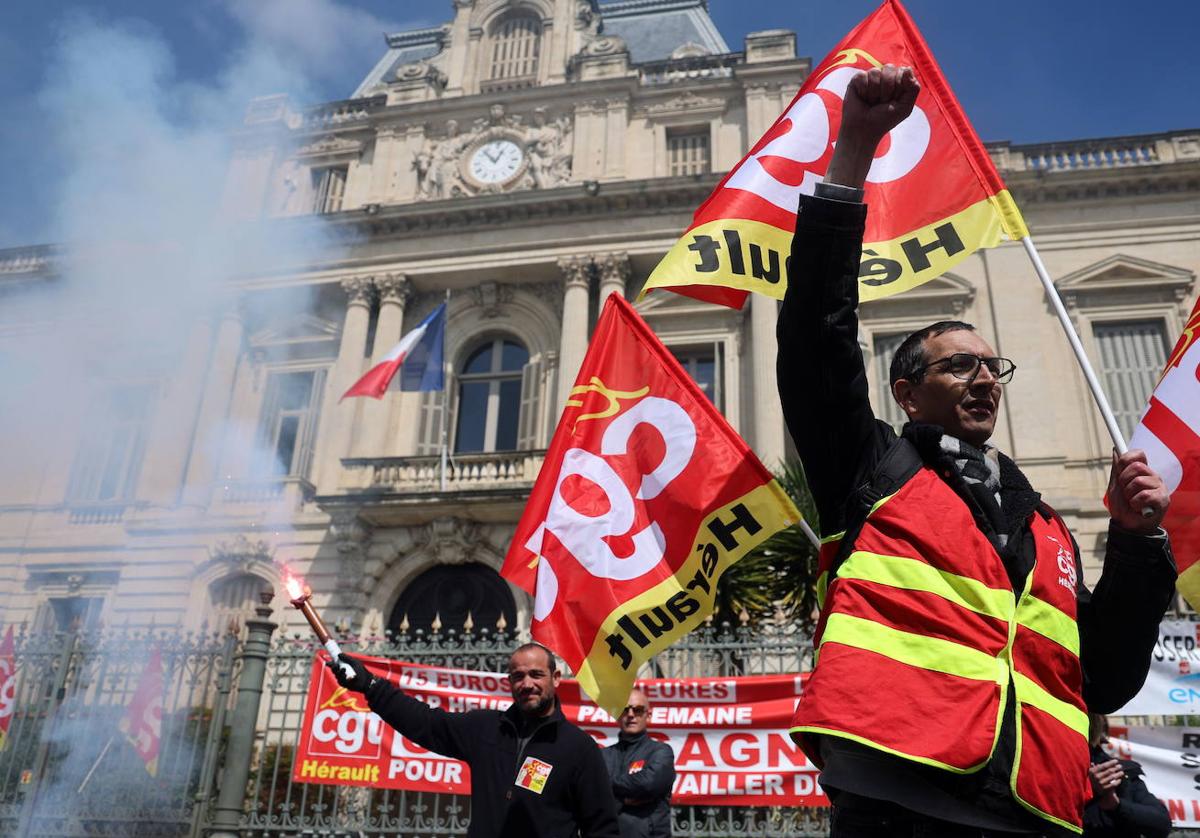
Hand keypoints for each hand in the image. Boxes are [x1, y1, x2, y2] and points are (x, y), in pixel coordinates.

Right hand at [326, 652, 375, 693]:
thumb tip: (338, 654)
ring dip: (339, 672)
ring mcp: (342, 679)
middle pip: (334, 670)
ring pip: (336, 675)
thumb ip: (347, 658)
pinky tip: (346, 676)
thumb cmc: (361, 670)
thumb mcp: (354, 662)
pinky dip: (342, 678)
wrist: (367, 680)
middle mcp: (341, 673)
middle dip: (333, 667)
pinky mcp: (344, 685)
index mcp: (343, 666)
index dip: (330, 663)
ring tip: (343, 669)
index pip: (334, 664)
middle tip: (336, 665)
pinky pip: (340, 681)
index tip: (328, 661)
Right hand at [825, 64, 919, 188]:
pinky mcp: (856, 80)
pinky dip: (863, 90)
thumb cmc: (884, 120)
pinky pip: (862, 75)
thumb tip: (907, 68)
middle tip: (882, 102)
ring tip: (871, 102)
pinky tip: (862, 98)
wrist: (864, 130)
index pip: (903, 71)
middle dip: (887, 89)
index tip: (894, 101)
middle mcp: (884, 77)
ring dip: (874, 92)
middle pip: (889, 68)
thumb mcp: (905, 107)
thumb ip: (913, 88)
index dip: (899, 87)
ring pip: (875, 72)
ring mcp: (870, 77)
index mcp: (898, 81)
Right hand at [1088, 759, 1123, 809]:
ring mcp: (1101, 784)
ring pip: (1112, 777)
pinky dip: (1118, 781)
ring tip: (1121, 772)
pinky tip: (1120, 779)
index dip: (1111, 763)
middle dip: (1116, 768)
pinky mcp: (1105, 789)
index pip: (1103, 765)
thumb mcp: (1091, 774)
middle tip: (1120, 766)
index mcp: (1092, 772)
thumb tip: (1093, 763)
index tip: (1116, 761)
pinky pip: (1114, 784)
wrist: (1094, 794)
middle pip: (1109, 771)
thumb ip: (1093, 768)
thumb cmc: (1094, 781)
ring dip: (1118, 774)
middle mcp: (1096, 777)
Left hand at [1108, 449, 1168, 532]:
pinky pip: (1144, 495)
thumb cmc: (1122, 505)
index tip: (1119, 470)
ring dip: (1129, 494)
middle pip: (1136, 466)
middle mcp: (1152, 476)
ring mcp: (1160, 487)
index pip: (1138, 453)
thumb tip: (1115, 449)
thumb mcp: (1115, 485)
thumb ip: (1117, 468)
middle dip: (1123, 480)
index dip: (1126, 459)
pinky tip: (1139, 509)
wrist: (1127, 525)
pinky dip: (1135, 504)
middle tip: (1125, 492)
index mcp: (1142, 471)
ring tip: (1132, 501)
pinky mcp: (1163, 499)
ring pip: (1139, 481)